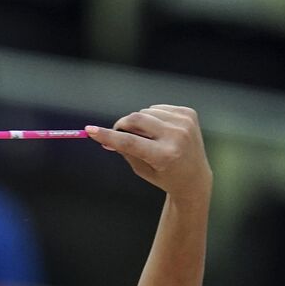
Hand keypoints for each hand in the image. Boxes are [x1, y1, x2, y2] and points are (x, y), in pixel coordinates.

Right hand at [86, 106, 211, 201]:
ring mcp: (185, 123)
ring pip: (146, 111)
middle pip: (137, 120)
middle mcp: (177, 137)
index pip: (129, 141)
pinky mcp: (189, 114)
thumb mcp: (141, 168)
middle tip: (117, 132)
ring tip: (145, 136)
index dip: (107, 135)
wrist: (194, 176)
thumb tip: (103, 136)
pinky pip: (158, 108)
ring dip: (138, 122)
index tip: (90, 130)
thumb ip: (123, 150)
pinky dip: (152, 117)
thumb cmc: (164, 176)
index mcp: (164, 155)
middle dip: (122, 124)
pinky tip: (158, 129)